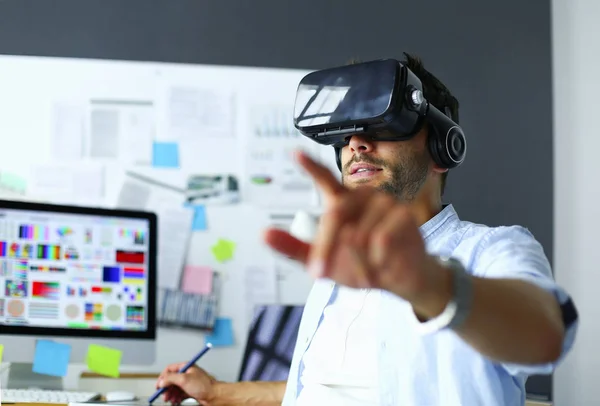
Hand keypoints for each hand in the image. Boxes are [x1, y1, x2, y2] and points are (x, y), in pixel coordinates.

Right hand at [156, 363, 215, 404]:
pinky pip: (179, 394)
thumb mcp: (184, 379)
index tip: (158, 386)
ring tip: (171, 400)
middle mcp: (187, 374)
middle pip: (171, 380)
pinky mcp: (190, 391)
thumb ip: (171, 378)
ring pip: (174, 388)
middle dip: (166, 389)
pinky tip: (176, 402)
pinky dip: (176, 398)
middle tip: (164, 396)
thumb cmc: (204, 385)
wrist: (214, 395)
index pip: (169, 369)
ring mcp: (188, 383)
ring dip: (171, 395)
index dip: (163, 377)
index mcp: (186, 367)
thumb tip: (162, 381)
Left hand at [264, 150, 444, 305]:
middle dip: (325, 249)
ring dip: (357, 263)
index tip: (295, 153)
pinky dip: (375, 262)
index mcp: (341, 202)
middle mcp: (362, 196)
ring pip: (358, 235)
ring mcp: (384, 203)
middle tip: (319, 273)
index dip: (310, 166)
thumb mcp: (322, 260)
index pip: (324, 179)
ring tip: (366, 271)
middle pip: (334, 216)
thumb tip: (263, 233)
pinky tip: (381, 265)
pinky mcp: (403, 215)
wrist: (396, 280)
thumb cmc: (358, 264)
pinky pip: (380, 240)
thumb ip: (293, 247)